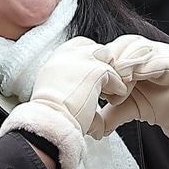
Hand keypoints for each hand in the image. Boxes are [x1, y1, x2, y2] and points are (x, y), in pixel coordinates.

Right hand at [0, 37, 124, 168]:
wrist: (50, 122)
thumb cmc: (51, 117)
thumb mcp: (57, 98)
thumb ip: (72, 93)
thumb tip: (89, 115)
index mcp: (55, 60)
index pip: (78, 46)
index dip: (89, 59)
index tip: (93, 75)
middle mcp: (67, 55)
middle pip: (95, 48)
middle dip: (102, 63)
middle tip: (104, 84)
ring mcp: (82, 60)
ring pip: (107, 56)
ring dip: (111, 72)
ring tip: (110, 91)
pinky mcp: (97, 71)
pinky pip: (116, 75)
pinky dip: (118, 88)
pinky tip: (116, 99)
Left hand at [93, 35, 168, 149]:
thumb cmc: (163, 102)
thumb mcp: (132, 108)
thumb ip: (112, 114)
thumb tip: (92, 128)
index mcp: (129, 57)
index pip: (107, 52)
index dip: (98, 66)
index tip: (91, 85)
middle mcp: (143, 50)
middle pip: (118, 47)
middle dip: (108, 66)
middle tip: (104, 88)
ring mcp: (159, 53)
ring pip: (135, 49)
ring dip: (124, 67)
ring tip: (119, 88)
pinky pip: (157, 59)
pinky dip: (144, 66)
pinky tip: (134, 78)